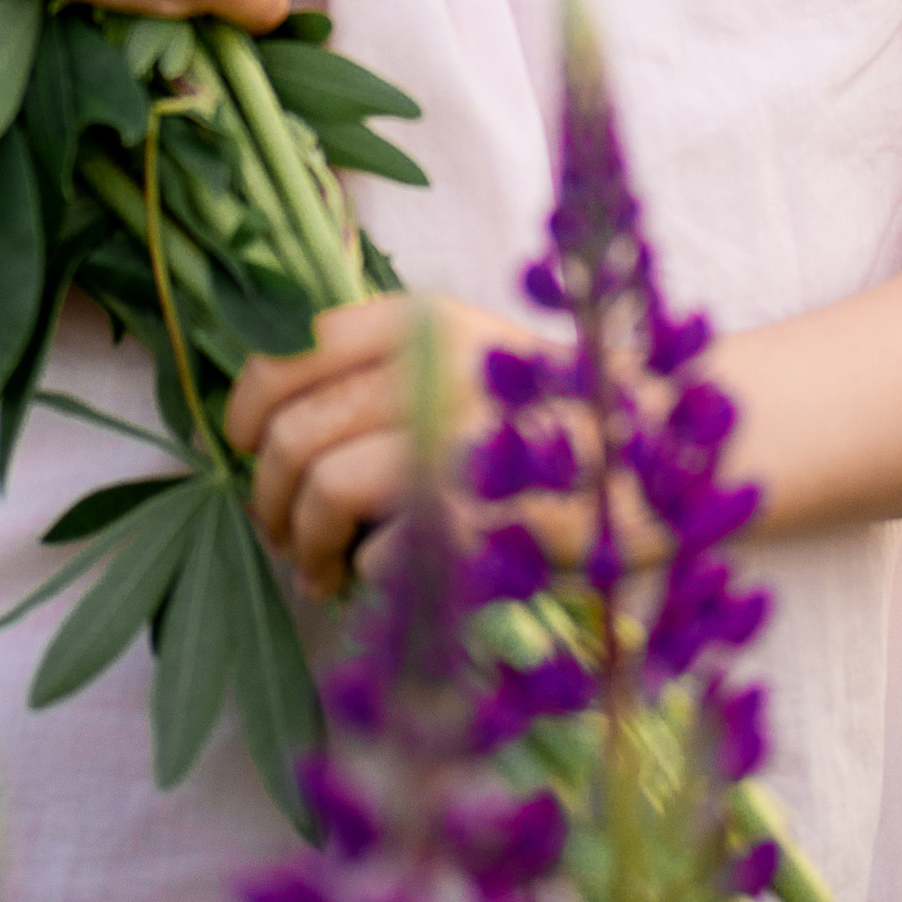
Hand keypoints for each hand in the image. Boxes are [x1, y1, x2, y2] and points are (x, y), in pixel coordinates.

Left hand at [226, 293, 565, 596]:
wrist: (658, 464)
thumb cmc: (540, 418)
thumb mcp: (460, 360)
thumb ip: (376, 370)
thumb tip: (263, 421)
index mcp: (424, 322)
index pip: (292, 348)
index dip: (246, 404)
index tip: (244, 444)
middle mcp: (438, 369)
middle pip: (294, 429)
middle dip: (268, 498)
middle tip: (283, 535)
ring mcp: (466, 441)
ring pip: (325, 488)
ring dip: (307, 544)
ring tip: (321, 571)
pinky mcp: (492, 518)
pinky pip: (381, 552)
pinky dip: (370, 573)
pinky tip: (387, 578)